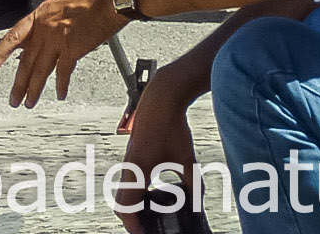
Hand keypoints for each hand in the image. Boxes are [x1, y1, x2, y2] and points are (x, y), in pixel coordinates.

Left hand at [0, 0, 121, 106]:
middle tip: (13, 98)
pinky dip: (61, 84)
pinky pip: (63, 71)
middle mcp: (44, 29)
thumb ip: (47, 23)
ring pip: (41, 70)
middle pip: (26, 61)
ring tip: (29, 102)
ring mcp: (57, 40)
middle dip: (18, 83)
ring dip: (34, 89)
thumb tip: (43, 39)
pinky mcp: (73, 49)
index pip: (12, 38)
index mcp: (38, 17)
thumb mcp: (57, 5)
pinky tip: (60, 94)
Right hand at [113, 78, 199, 230]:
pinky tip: (150, 196)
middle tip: (146, 231)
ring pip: (122, 191)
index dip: (132, 226)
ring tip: (148, 218)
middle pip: (120, 203)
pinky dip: (134, 194)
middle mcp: (128, 167)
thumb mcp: (187, 161)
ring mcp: (128, 161)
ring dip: (131, 207)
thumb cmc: (171, 127)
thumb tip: (198, 207)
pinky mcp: (133, 155)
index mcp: (137, 171)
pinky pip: (127, 181)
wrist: (161, 99)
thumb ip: (193, 187)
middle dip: (131, 220)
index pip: (126, 207)